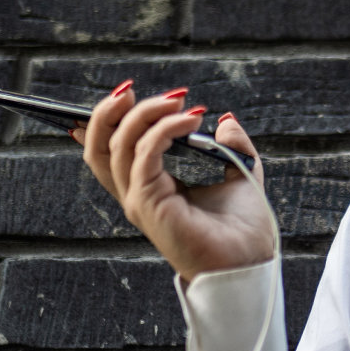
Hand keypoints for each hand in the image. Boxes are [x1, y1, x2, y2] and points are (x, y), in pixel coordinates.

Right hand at [76, 81, 273, 282]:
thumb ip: (231, 145)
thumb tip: (225, 119)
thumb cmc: (243, 230)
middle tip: (134, 88)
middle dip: (108, 112)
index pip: (110, 154)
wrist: (250, 262)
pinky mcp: (149, 203)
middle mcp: (137, 195)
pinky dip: (166, 128)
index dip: (103, 123)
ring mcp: (139, 201)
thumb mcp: (240, 174)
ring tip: (178, 98)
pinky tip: (192, 118)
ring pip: (116, 146)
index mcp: (150, 189)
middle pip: (99, 148)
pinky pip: (145, 153)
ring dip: (144, 113)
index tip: (121, 95)